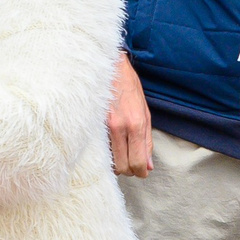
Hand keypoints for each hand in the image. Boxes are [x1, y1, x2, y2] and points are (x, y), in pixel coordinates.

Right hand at [109, 53, 154, 177]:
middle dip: (127, 170)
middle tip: (128, 163)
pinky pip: (98, 148)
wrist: (108, 66)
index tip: (140, 172)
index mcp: (136, 125)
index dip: (140, 172)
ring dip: (114, 162)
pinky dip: (102, 152)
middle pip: (123, 167)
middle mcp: (120, 127)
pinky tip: (105, 146)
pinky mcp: (90, 122)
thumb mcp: (144, 113)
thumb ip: (146, 141)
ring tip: (117, 154)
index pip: (138, 162)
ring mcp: (103, 125)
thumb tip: (148, 166)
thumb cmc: (128, 88)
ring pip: (109, 160)